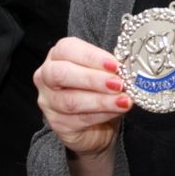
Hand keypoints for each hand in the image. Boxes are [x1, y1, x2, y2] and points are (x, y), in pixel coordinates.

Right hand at [34, 37, 130, 157]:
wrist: (98, 126)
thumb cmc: (100, 90)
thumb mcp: (104, 72)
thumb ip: (110, 67)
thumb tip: (128, 67)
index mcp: (58, 56)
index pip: (67, 49)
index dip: (91, 56)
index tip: (115, 64)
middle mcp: (46, 77)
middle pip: (61, 74)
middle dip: (92, 78)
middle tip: (118, 83)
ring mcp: (49, 102)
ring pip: (71, 101)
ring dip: (101, 100)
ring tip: (124, 100)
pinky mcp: (57, 124)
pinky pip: (80, 119)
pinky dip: (102, 114)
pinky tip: (117, 111)